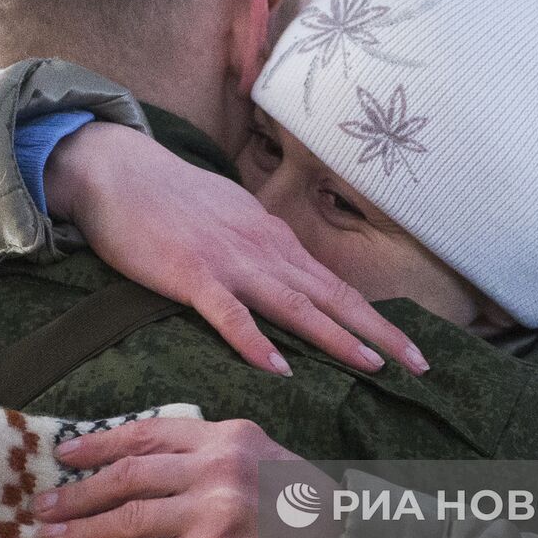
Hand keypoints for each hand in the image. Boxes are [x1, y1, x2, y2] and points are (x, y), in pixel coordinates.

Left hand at [32, 417, 333, 537]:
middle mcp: (220, 463)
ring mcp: (217, 506)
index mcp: (230, 435)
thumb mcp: (265, 465)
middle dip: (80, 489)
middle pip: (131, 471)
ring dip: (83, 530)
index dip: (102, 442)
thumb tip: (155, 473)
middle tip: (44, 504)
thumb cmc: (309, 517)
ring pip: (130, 516)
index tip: (67, 452)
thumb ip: (217, 461)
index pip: (151, 431)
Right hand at [45, 122, 428, 375]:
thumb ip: (260, 248)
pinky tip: (278, 368)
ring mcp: (230, 262)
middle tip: (419, 365)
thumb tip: (287, 273)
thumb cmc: (171, 198)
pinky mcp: (191, 274)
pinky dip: (254, 342)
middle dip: (378, 333)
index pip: (336, 286)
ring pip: (294, 306)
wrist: (118, 169)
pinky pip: (229, 314)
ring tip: (371, 366)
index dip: (376, 320)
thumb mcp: (231, 219)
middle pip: (331, 298)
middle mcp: (264, 250)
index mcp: (274, 240)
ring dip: (335, 337)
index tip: (411, 349)